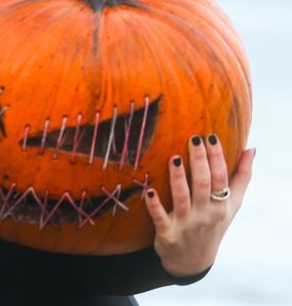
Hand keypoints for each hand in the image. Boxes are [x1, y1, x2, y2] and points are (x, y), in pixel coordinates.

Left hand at [144, 134, 254, 277]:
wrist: (193, 261)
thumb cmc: (213, 224)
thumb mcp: (232, 205)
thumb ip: (241, 177)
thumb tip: (250, 149)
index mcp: (221, 205)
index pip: (221, 178)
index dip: (217, 158)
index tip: (211, 137)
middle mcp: (205, 214)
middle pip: (204, 184)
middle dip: (199, 162)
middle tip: (194, 139)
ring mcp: (186, 224)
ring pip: (182, 198)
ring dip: (177, 179)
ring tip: (174, 158)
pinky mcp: (167, 233)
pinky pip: (159, 217)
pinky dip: (154, 205)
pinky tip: (148, 190)